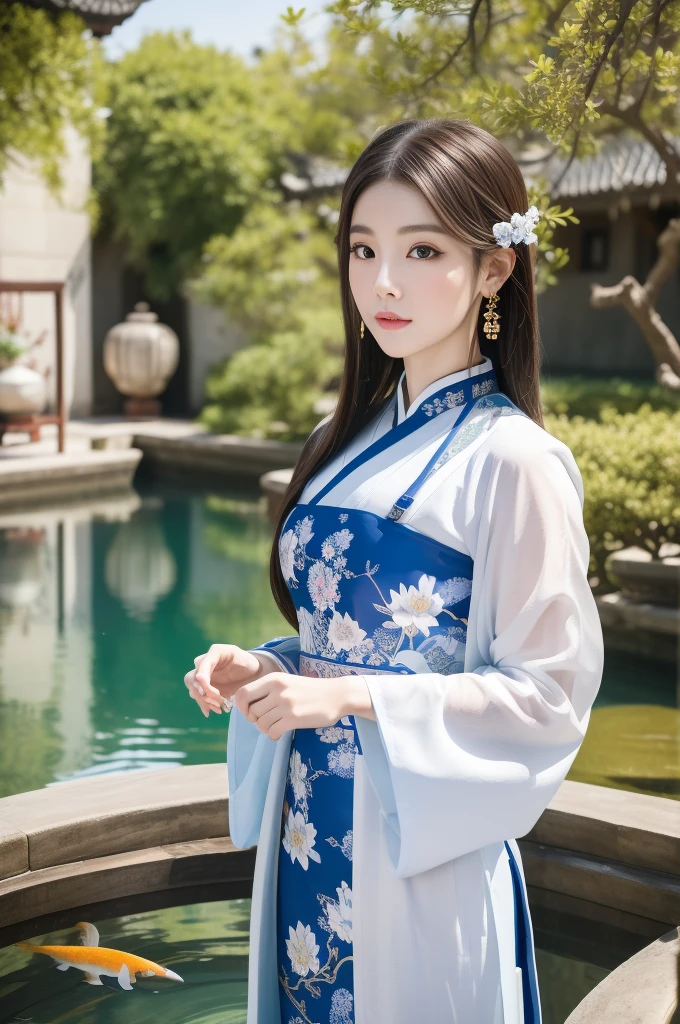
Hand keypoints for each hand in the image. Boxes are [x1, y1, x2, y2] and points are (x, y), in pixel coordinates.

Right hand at [184, 644, 266, 717]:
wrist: (252, 673)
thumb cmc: (247, 662)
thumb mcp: (240, 657)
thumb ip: (224, 662)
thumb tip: (205, 676)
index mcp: (213, 654)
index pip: (201, 666)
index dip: (201, 680)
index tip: (205, 692)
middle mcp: (204, 665)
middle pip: (191, 680)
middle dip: (202, 692)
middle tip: (217, 700)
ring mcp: (203, 678)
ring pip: (194, 691)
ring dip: (204, 701)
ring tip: (219, 708)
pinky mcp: (206, 690)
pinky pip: (201, 698)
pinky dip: (207, 706)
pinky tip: (217, 710)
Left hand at [233, 672, 374, 739]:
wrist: (336, 695)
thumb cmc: (310, 690)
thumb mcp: (287, 682)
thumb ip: (268, 690)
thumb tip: (248, 707)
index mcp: (273, 679)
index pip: (242, 694)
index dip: (241, 707)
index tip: (250, 712)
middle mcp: (277, 690)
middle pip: (251, 712)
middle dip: (256, 720)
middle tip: (267, 720)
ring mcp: (285, 704)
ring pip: (261, 723)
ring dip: (265, 728)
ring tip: (275, 726)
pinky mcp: (294, 718)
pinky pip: (273, 731)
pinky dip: (274, 735)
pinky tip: (280, 732)